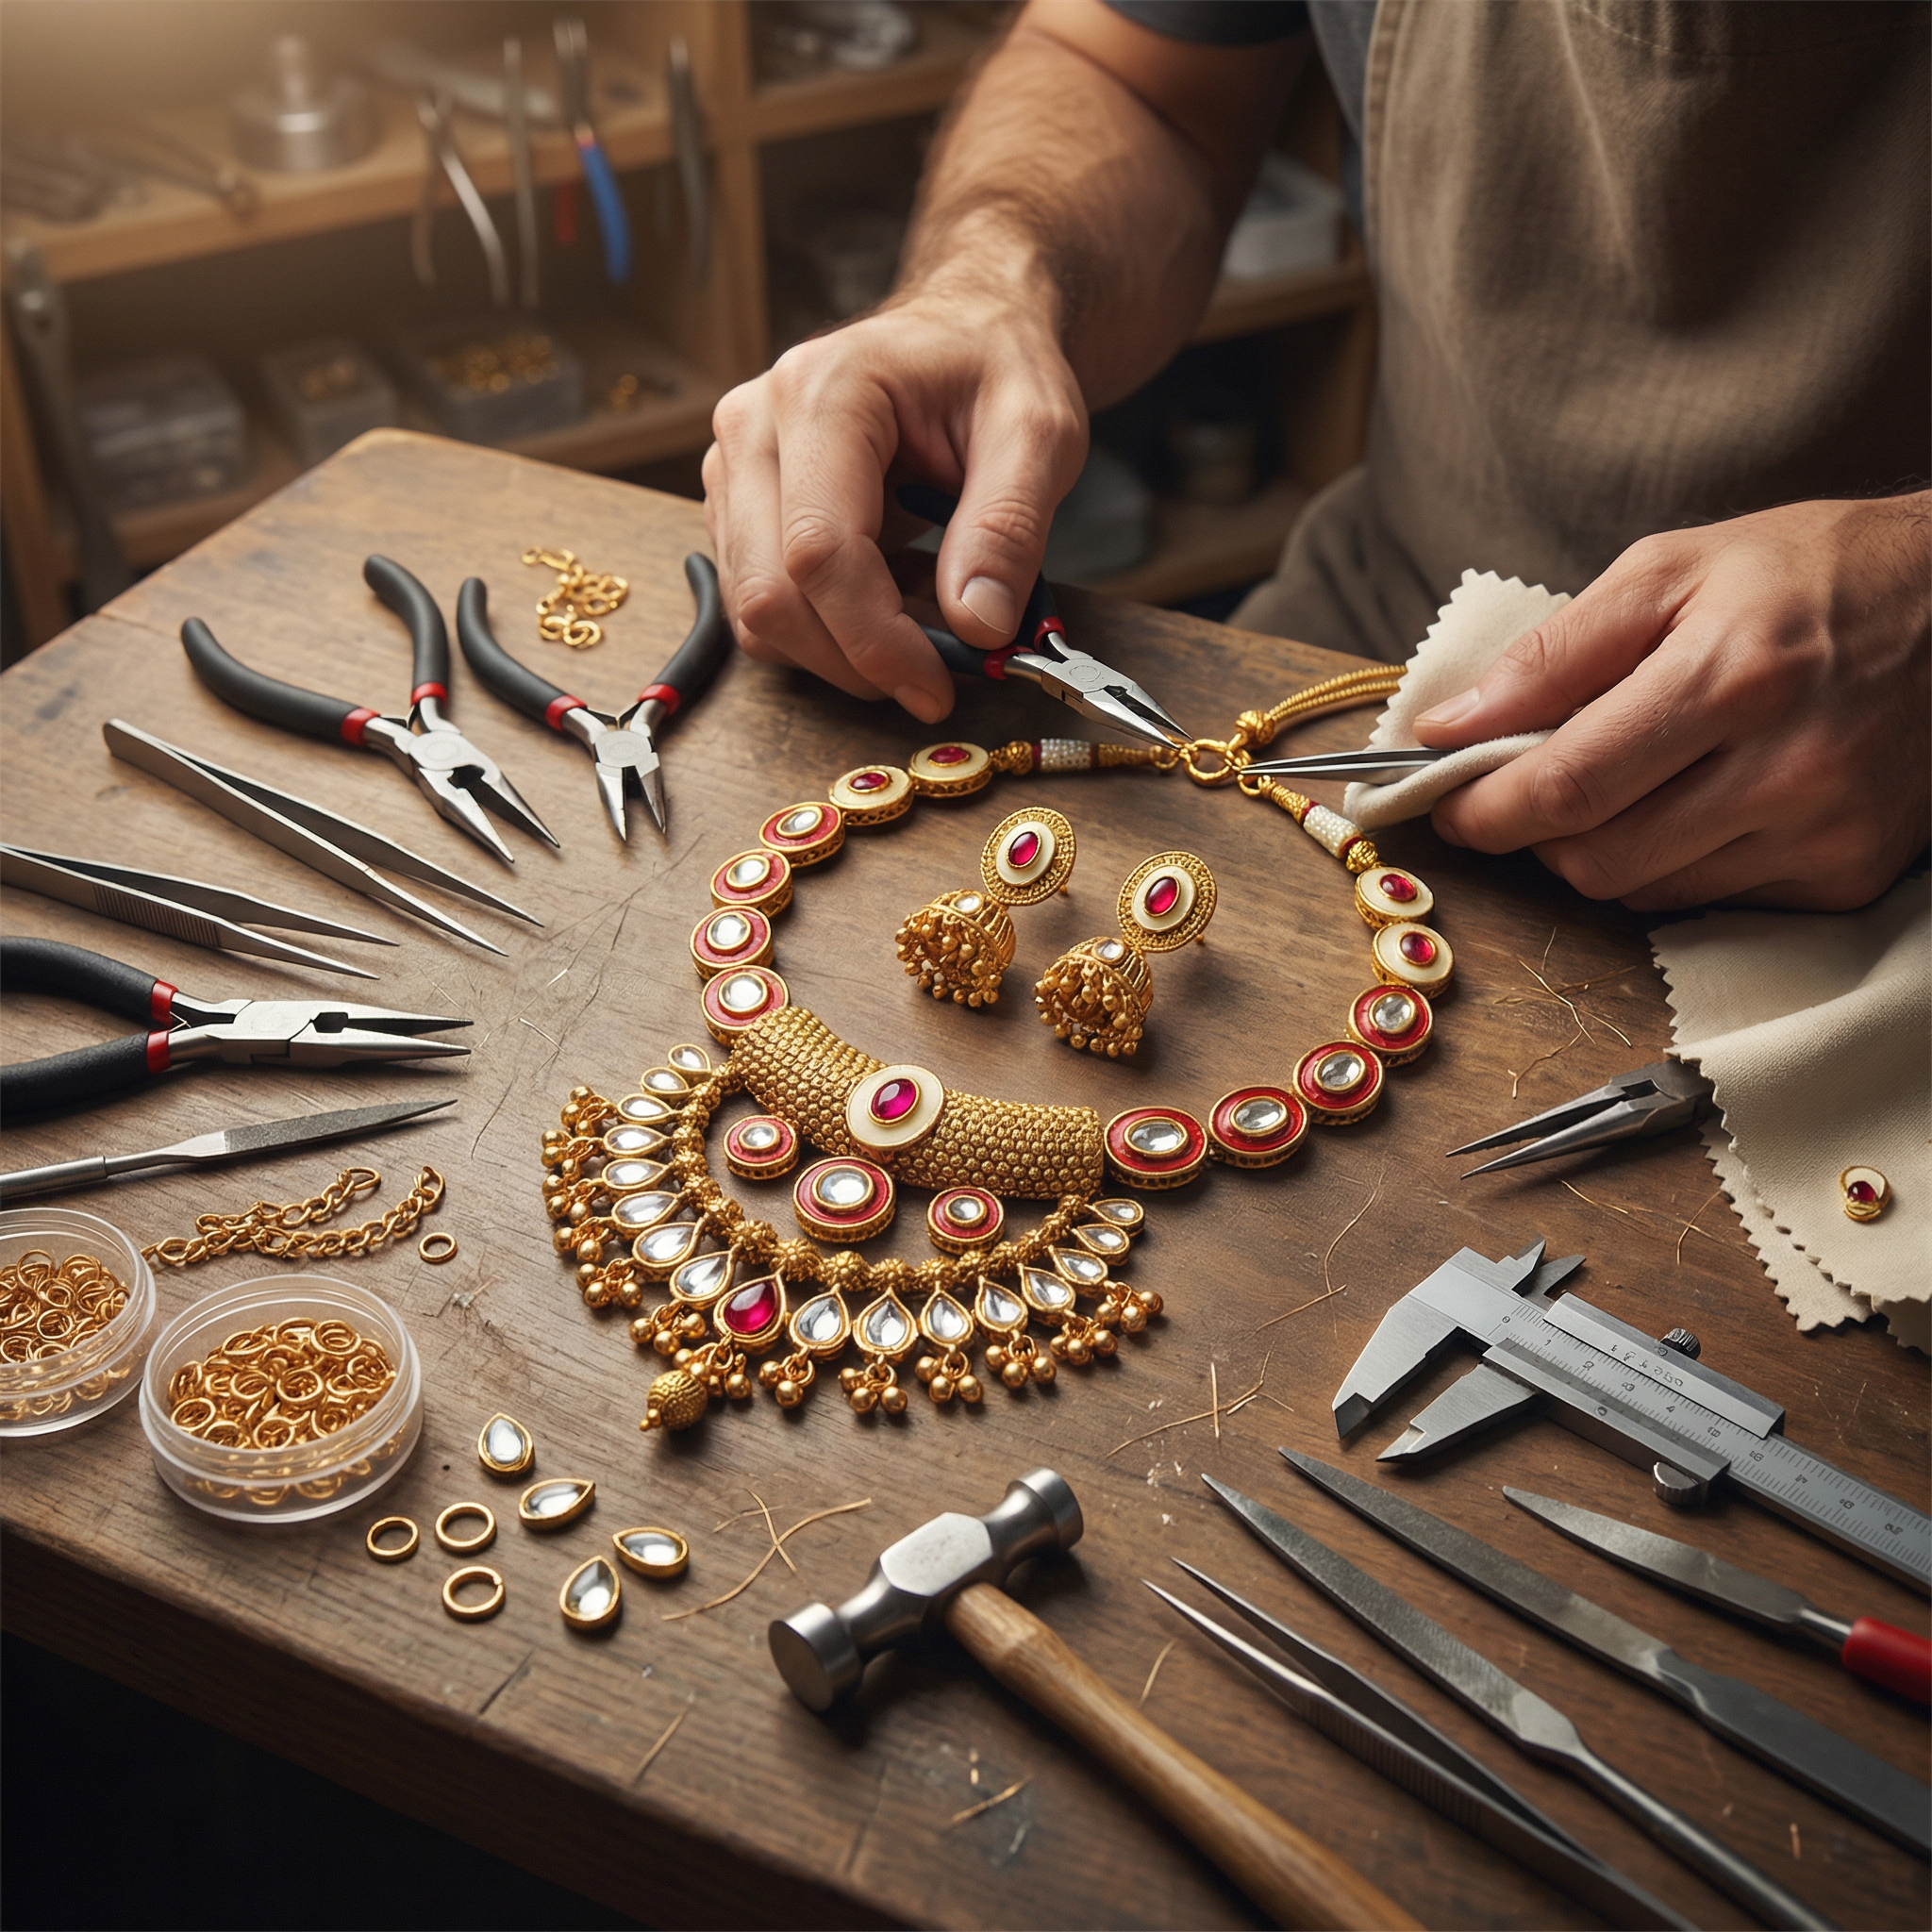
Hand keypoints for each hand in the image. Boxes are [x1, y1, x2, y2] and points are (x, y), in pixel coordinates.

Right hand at [702, 266, 1086, 723]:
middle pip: (771, 594)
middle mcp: (754, 426)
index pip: (820, 552)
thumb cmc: (995, 369)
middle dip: (854, 661)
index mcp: (822, 394)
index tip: (937, 687)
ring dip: (837, 654)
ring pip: (754, 613)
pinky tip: (883, 608)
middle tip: (933, 683)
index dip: (876, 641)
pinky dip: (821, 635)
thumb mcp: (1039, 434)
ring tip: (918, 632)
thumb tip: (977, 625)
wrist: (963, 332)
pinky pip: (758, 604)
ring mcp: (733, 468)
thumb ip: (1009, 528)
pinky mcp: (735, 507)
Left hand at [1413, 495, 1931, 910]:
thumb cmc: (1806, 574)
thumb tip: (1448, 727)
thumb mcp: (1670, 570)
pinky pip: (1708, 900)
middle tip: (1520, 790)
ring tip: (1617, 783)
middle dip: (1532, 834)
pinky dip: (1669, 864)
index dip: (1483, 807)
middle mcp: (1786, 766)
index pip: (1567, 784)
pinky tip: (1692, 803)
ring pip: (1643, 891)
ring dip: (1596, 851)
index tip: (1443, 801)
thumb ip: (1550, 655)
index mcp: (1732, 675)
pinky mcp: (1846, 874)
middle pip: (1595, 857)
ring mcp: (1823, 830)